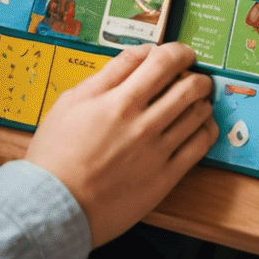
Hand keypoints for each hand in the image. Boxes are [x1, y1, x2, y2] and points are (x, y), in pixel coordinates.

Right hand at [26, 44, 215, 246]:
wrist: (51, 208)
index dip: (179, 51)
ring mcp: (156, 152)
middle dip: (197, 74)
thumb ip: (109, 73)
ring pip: (198, 113)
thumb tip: (140, 53)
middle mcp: (142, 124)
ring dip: (203, 99)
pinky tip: (202, 125)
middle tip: (193, 75)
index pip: (164, 61)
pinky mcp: (163, 179)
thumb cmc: (56, 155)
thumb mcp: (72, 101)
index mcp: (120, 102)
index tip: (181, 54)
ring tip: (197, 99)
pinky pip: (199, 146)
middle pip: (189, 85)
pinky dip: (207, 129)